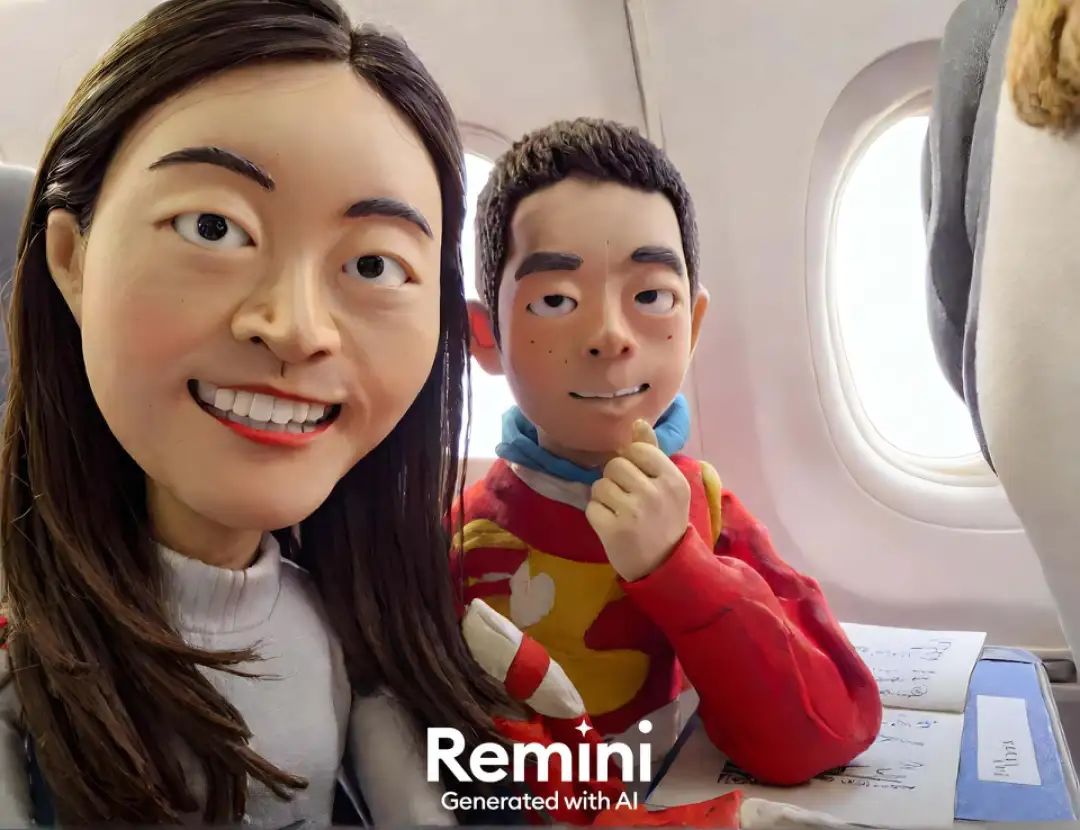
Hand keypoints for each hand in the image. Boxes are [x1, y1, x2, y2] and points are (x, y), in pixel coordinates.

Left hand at [585, 419, 690, 580]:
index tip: (639, 480)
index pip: (637, 450)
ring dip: (604, 498)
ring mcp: (634, 512)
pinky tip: (612, 526)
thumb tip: (637, 422)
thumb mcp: (668, 486)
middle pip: (615, 465)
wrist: (665, 566)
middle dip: (615, 480)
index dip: (632, 462)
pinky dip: (597, 516)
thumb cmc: (665, 519)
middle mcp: (655, 493)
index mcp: (672, 479)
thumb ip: (652, 452)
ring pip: (599, 485)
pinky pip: (591, 508)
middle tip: (628, 499)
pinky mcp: (614, 530)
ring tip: (619, 512)